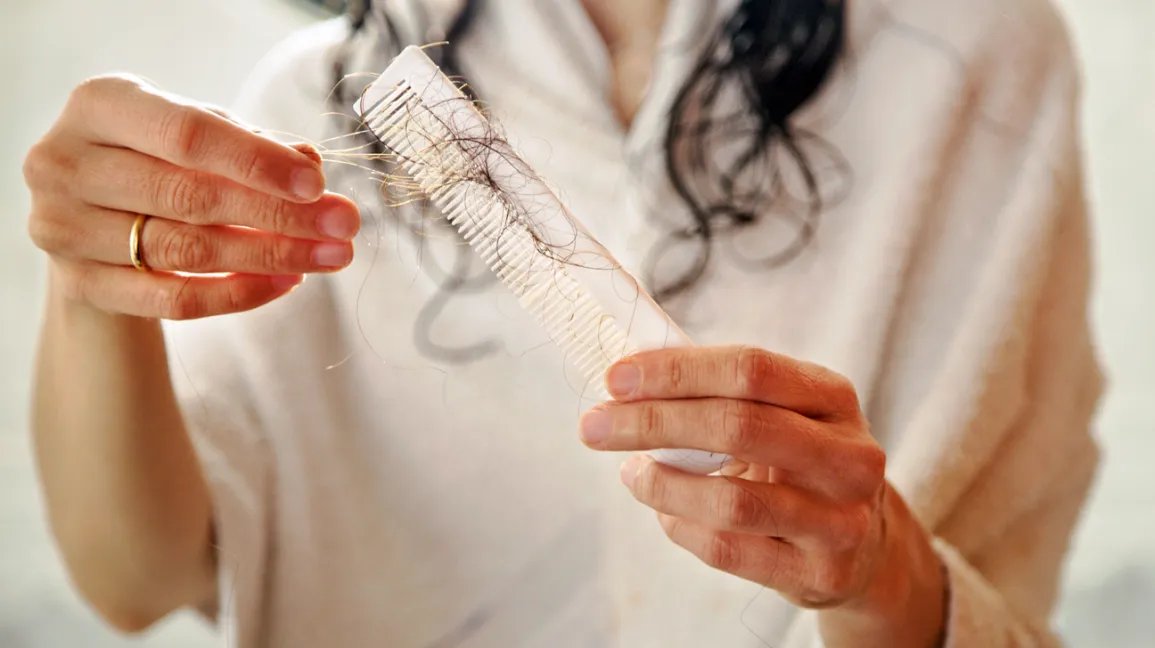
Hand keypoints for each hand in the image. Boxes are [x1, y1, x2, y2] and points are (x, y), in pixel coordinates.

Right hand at [24, 74, 359, 318]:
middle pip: (191, 197)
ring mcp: (65, 229)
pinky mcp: (82, 286)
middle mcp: (67, 164)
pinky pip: (174, 300)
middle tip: (344, 226)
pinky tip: (288, 282)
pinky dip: (239, 293)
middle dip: (280, 215)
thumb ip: (252, 145)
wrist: (92, 217)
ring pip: (186, 251)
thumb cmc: (159, 160)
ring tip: (329, 256)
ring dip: (272, 256)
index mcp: (99, 105)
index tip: (319, 183)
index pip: (187, 135)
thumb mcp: (200, 137)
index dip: (257, 161)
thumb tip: (311, 162)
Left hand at [579, 346, 946, 646]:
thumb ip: (717, 395)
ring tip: (631, 472)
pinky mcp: (821, 573)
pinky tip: (663, 510)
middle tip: (595, 426)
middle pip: (740, 427)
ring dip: (662, 484)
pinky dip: (681, 527)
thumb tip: (627, 382)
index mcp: (833, 397)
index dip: (677, 371)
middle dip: (654, 422)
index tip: (615, 378)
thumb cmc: (795, 462)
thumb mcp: (778, 415)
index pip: (751, 369)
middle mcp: (849, 456)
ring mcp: (841, 520)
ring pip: (733, 500)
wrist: (862, 544)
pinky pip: (730, 550)